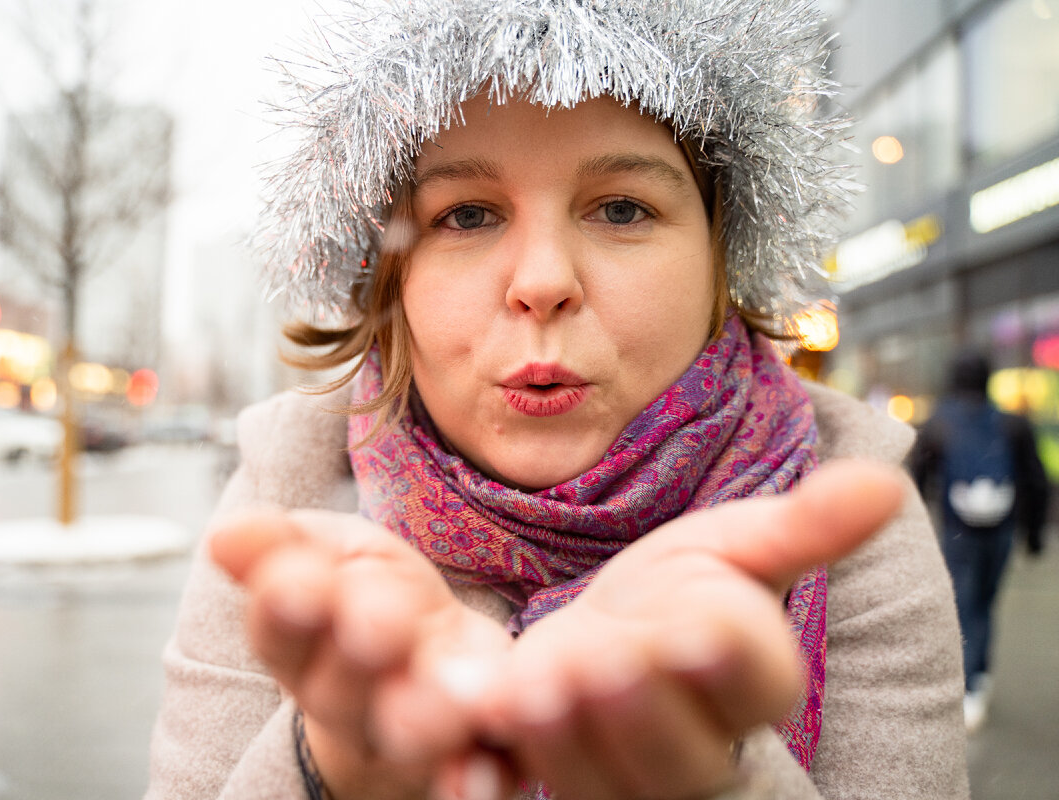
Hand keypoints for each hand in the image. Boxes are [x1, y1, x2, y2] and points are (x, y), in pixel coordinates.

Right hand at [210, 508, 514, 799]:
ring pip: (409, 740)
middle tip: (378, 625)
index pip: (280, 633)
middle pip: (343, 694)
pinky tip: (484, 771)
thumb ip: (281, 544)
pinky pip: (478, 774)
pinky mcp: (477, 755)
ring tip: (450, 700)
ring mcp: (412, 740)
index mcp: (302, 651)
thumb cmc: (371, 595)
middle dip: (358, 658)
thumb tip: (224, 532)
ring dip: (427, 719)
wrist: (435, 660)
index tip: (294, 582)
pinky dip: (479, 775)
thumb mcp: (326, 555)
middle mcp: (350, 706)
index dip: (283, 610)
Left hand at [463, 459, 903, 799]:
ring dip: (566, 733)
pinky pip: (531, 778)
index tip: (698, 627)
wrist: (604, 629)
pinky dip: (502, 756)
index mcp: (747, 679)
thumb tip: (887, 481)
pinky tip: (480, 719)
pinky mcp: (556, 773)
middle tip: (606, 661)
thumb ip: (805, 528)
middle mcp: (693, 742)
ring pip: (602, 776)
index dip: (730, 660)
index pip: (756, 683)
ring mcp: (621, 771)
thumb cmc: (675, 591)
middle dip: (641, 707)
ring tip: (535, 685)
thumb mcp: (734, 547)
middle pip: (680, 750)